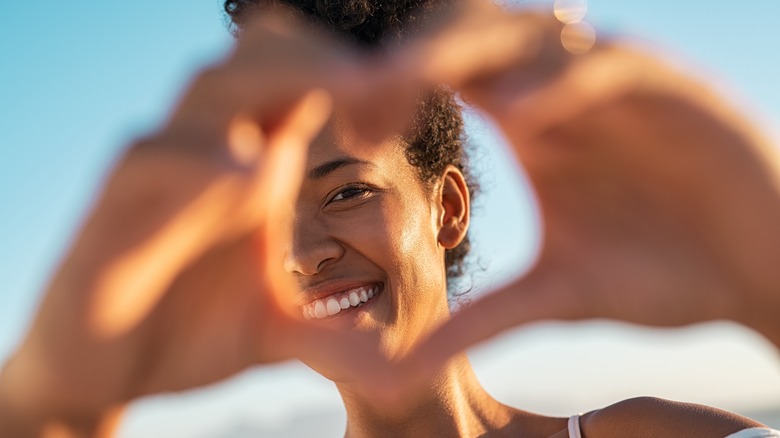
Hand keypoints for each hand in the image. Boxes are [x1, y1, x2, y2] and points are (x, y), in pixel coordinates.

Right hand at [0, 10, 386, 435]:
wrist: (106, 374)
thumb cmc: (189, 336)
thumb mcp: (278, 336)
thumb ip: (332, 336)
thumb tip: (399, 363)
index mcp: (253, 167)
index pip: (302, 82)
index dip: (356, 78)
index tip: (404, 106)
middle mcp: (208, 154)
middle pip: (260, 58)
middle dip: (323, 59)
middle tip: (385, 83)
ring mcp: (159, 175)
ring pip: (209, 88)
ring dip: (275, 81)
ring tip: (348, 95)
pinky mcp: (108, 209)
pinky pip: (151, 161)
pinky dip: (203, 162)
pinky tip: (255, 181)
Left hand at [393, 0, 779, 374]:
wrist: (760, 271)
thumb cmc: (661, 273)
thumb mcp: (557, 296)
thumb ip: (484, 318)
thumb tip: (404, 367)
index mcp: (530, 120)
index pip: (447, 77)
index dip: (394, 91)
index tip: (347, 124)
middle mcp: (563, 88)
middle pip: (475, 40)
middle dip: (417, 60)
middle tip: (360, 97)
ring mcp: (613, 81)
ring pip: (531, 35)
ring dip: (469, 53)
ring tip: (409, 83)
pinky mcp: (670, 88)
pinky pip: (605, 68)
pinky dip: (561, 84)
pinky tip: (517, 116)